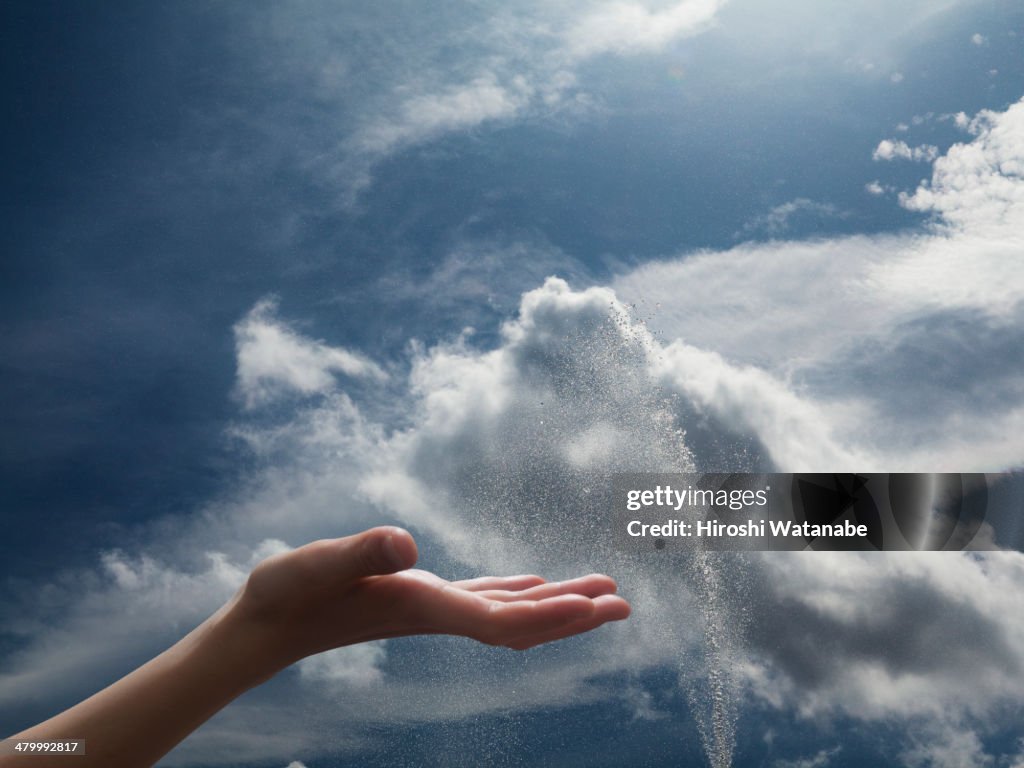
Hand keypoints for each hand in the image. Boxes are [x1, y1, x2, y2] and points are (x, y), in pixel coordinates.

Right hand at [231, 526, 630, 670]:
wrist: (265, 625)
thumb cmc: (286, 595)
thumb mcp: (316, 565)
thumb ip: (360, 552)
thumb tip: (405, 541)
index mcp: (421, 605)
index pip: (498, 620)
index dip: (547, 616)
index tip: (593, 607)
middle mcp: (436, 612)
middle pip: (518, 623)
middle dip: (572, 615)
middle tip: (624, 604)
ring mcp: (431, 606)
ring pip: (508, 609)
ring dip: (556, 603)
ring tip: (601, 594)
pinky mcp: (420, 596)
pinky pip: (483, 597)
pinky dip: (518, 591)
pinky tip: (534, 581)